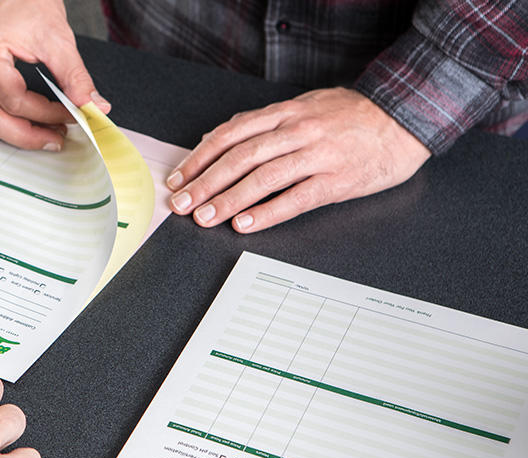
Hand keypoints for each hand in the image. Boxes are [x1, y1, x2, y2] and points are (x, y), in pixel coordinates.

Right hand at [0, 0, 109, 150]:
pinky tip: (30, 122)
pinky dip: (7, 118)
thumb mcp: (57, 38)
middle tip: (56, 139)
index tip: (71, 115)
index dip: (46, 114)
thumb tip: (93, 105)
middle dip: (27, 135)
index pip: (14, 100)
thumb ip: (76, 77)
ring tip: (46, 134)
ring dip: (16, 132)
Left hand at [165, 88, 430, 232]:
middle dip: (206, 182)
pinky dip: (268, 213)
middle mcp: (297, 131)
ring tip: (206, 217)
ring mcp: (318, 155)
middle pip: (241, 157)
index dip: (200, 157)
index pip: (231, 134)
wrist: (405, 118)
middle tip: (182, 203)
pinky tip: (245, 225)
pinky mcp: (337, 181)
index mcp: (285, 112)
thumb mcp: (304, 106)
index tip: (179, 178)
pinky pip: (296, 199)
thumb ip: (264, 122)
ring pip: (263, 178)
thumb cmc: (351, 116)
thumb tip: (220, 138)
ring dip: (229, 200)